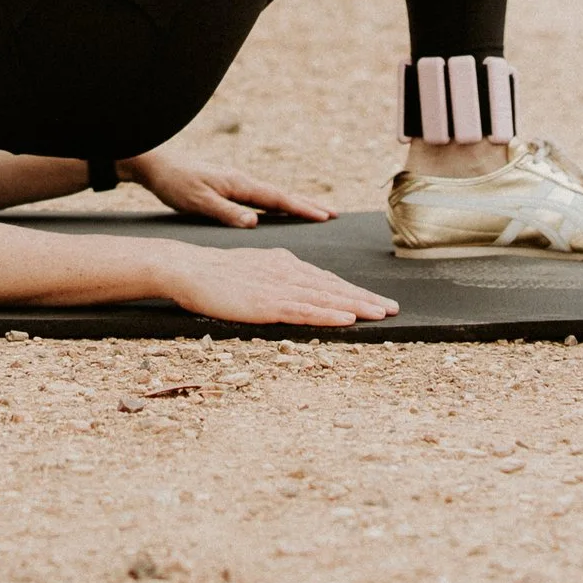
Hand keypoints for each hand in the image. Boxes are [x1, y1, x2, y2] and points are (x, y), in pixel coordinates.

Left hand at [119, 146, 332, 227]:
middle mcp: (242, 181)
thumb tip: (254, 222)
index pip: (276, 199)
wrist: (157, 166)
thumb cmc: (176, 184)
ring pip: (272, 197)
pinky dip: (277, 206)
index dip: (301, 208)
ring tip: (315, 213)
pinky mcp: (229, 189)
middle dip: (306, 205)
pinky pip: (260, 199)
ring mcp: (236, 184)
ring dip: (294, 205)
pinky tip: (279, 213)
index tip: (325, 216)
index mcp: (239, 183)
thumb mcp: (198, 202)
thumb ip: (226, 212)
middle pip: (281, 196)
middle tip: (333, 215)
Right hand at [155, 241, 395, 328]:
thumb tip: (298, 287)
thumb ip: (278, 278)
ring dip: (355, 306)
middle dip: (365, 298)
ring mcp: (278, 287)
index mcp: (285, 263)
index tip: (377, 300)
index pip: (326, 279)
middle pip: (333, 287)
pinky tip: (346, 319)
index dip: (354, 291)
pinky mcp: (267, 304)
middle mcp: (287, 272)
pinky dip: (328, 315)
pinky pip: (304, 311)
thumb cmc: (217, 274)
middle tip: (394, 309)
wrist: (188, 268)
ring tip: (381, 313)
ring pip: (325, 298)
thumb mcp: (255, 270)